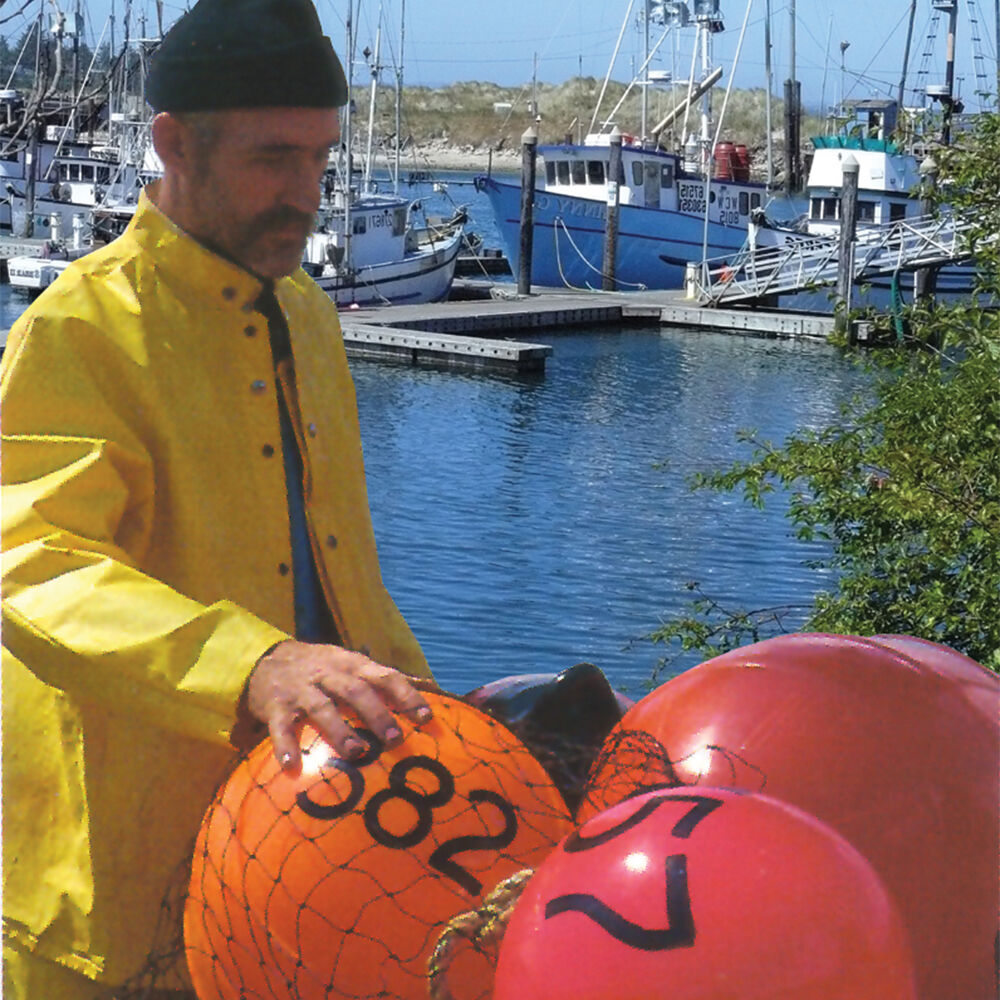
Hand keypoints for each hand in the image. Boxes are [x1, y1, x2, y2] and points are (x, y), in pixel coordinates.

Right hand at [245, 640, 433, 768]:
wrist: (265, 658)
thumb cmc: (320, 668)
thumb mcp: (349, 663)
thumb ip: (380, 678)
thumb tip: (426, 687)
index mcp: (351, 664)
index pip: (384, 676)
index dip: (406, 695)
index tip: (425, 717)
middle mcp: (327, 674)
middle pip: (356, 691)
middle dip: (377, 714)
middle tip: (395, 739)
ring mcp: (300, 690)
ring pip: (322, 708)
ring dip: (340, 730)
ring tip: (356, 752)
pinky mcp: (275, 707)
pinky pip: (281, 726)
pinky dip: (286, 745)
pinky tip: (292, 765)